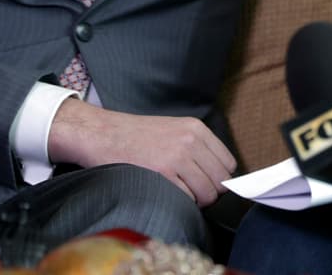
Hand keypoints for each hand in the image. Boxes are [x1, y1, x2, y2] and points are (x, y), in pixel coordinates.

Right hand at [48, 100, 236, 206]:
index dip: (220, 178)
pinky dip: (180, 201)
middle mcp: (190, 141)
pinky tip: (167, 192)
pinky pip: (186, 198)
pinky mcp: (161, 173)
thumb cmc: (137, 135)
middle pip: (220, 181)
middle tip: (193, 192)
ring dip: (197, 200)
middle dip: (210, 192)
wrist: (103, 133)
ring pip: (207, 193)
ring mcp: (176, 157)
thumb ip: (198, 147)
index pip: (228, 163)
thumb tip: (220, 176)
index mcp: (196, 129)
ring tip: (181, 193)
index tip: (208, 183)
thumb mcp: (174, 129)